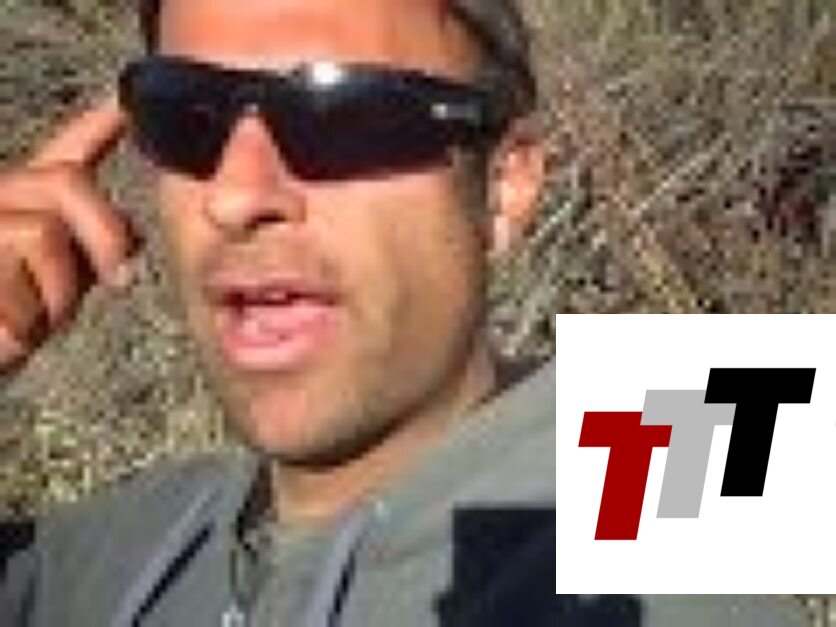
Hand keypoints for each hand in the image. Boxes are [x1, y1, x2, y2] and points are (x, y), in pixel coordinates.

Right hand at [0, 95, 134, 372]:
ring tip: (35, 316)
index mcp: (24, 205)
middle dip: (105, 235)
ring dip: (58, 292)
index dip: (93, 127)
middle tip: (119, 282)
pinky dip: (28, 316)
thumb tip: (133, 234)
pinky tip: (11, 331)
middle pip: (66, 182)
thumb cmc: (12, 324)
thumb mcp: (63, 283)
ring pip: (43, 232)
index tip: (123, 104)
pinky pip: (15, 273)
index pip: (62, 156)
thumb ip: (93, 249)